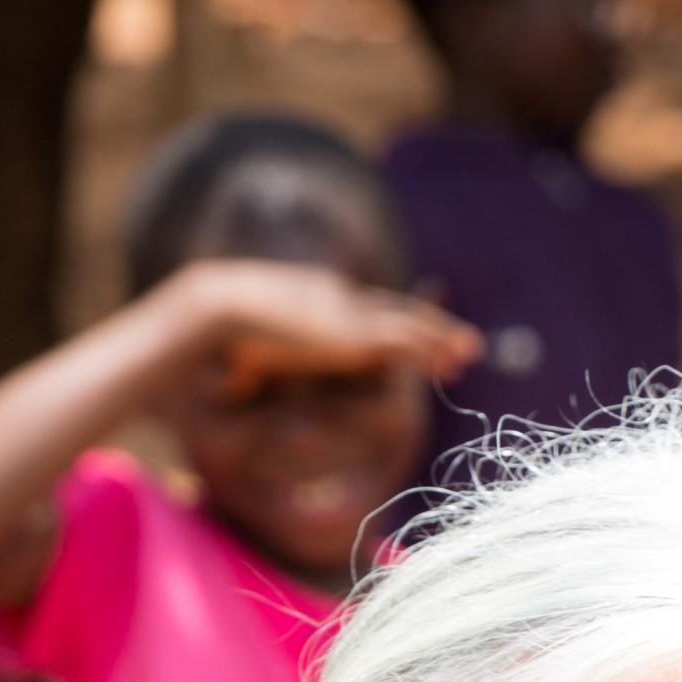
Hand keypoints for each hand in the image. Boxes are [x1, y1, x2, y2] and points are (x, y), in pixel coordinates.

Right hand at [167, 258, 480, 396]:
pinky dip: (431, 349)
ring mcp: (345, 312)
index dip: (386, 323)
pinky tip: (454, 361)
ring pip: (408, 323)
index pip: (358, 309)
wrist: (213, 309)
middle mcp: (334, 296)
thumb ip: (243, 369)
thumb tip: (224, 385)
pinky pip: (404, 341)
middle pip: (392, 310)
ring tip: (472, 350)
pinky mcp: (352, 332)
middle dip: (426, 326)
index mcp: (309, 298)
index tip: (406, 337)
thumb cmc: (210, 332)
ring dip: (442, 337)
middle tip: (459, 341)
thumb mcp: (233, 352)